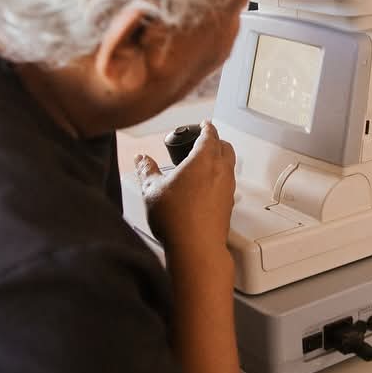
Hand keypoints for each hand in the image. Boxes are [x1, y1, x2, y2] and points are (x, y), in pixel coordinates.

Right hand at [134, 121, 236, 262]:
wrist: (196, 248)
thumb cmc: (177, 219)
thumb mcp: (152, 189)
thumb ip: (146, 170)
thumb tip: (141, 159)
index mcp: (204, 159)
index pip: (210, 134)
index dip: (206, 127)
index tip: (204, 124)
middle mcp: (221, 171)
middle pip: (225, 147)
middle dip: (216, 140)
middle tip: (206, 140)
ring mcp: (228, 189)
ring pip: (230, 165)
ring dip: (220, 159)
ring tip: (206, 162)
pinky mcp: (229, 205)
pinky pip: (228, 183)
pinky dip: (220, 177)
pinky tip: (207, 187)